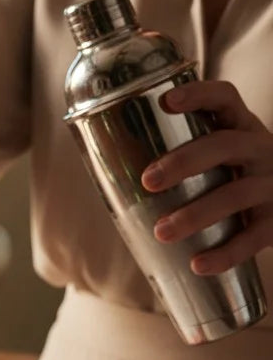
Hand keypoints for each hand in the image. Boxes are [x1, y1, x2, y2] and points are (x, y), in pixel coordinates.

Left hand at [142, 80, 272, 273]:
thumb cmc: (231, 174)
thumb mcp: (216, 153)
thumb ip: (176, 152)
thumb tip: (102, 167)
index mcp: (239, 126)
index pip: (224, 97)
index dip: (198, 94)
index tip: (166, 101)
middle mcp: (261, 149)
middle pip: (224, 145)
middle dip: (183, 162)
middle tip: (148, 180)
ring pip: (236, 194)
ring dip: (196, 214)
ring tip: (161, 231)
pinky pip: (254, 237)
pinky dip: (225, 253)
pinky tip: (198, 265)